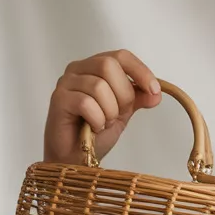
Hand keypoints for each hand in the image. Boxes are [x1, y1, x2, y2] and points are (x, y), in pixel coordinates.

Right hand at [43, 49, 161, 164]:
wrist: (76, 157)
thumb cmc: (95, 133)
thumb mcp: (123, 112)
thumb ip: (137, 98)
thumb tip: (156, 94)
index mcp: (94, 67)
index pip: (121, 56)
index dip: (140, 71)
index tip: (154, 90)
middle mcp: (78, 69)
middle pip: (108, 65)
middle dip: (123, 94)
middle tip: (120, 114)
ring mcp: (66, 83)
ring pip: (98, 86)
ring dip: (109, 111)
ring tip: (104, 123)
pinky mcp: (58, 99)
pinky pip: (86, 103)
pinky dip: (97, 119)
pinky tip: (93, 127)